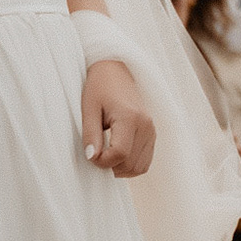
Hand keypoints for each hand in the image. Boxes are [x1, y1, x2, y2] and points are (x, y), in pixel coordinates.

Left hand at [82, 60, 154, 177]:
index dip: (103, 161)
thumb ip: (90, 134)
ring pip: (139, 167)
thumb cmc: (99, 87)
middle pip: (131, 164)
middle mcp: (146, 126)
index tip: (90, 154)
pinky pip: (144, 162)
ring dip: (120, 168)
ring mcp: (152, 131)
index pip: (120, 153)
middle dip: (111, 167)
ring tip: (105, 155)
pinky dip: (129, 165)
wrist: (115, 71)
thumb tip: (92, 158)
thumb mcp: (88, 108)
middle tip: (95, 155)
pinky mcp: (152, 135)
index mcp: (130, 117)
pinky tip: (116, 156)